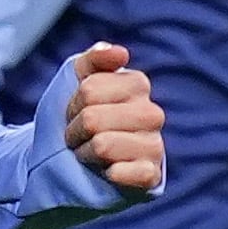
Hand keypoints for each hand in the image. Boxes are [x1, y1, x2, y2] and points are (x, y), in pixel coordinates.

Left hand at [63, 42, 163, 191]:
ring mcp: (155, 145)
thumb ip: (93, 60)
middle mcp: (152, 114)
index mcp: (138, 85)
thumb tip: (120, 53)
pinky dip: (110, 174)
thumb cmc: (78, 118)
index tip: (75, 114)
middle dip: (76, 132)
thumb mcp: (77, 81)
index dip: (72, 106)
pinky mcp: (152, 176)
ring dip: (86, 154)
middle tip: (80, 138)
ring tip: (90, 155)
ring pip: (103, 146)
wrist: (76, 163)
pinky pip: (128, 172)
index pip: (89, 90)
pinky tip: (108, 173)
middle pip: (93, 119)